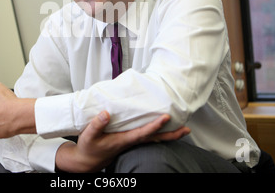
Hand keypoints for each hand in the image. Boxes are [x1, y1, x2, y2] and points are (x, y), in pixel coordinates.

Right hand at [55, 111, 189, 172]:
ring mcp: (131, 142)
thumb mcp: (88, 136)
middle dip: (171, 135)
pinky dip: (158, 132)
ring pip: (153, 138)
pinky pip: (148, 137)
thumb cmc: (88, 148)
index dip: (154, 126)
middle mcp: (130, 142)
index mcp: (123, 140)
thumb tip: (106, 113)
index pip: (143, 133)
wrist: (87, 161)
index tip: (165, 118)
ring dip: (168, 134)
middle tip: (187, 130)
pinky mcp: (129, 140)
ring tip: (183, 129)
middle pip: (155, 139)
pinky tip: (163, 128)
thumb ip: (97, 125)